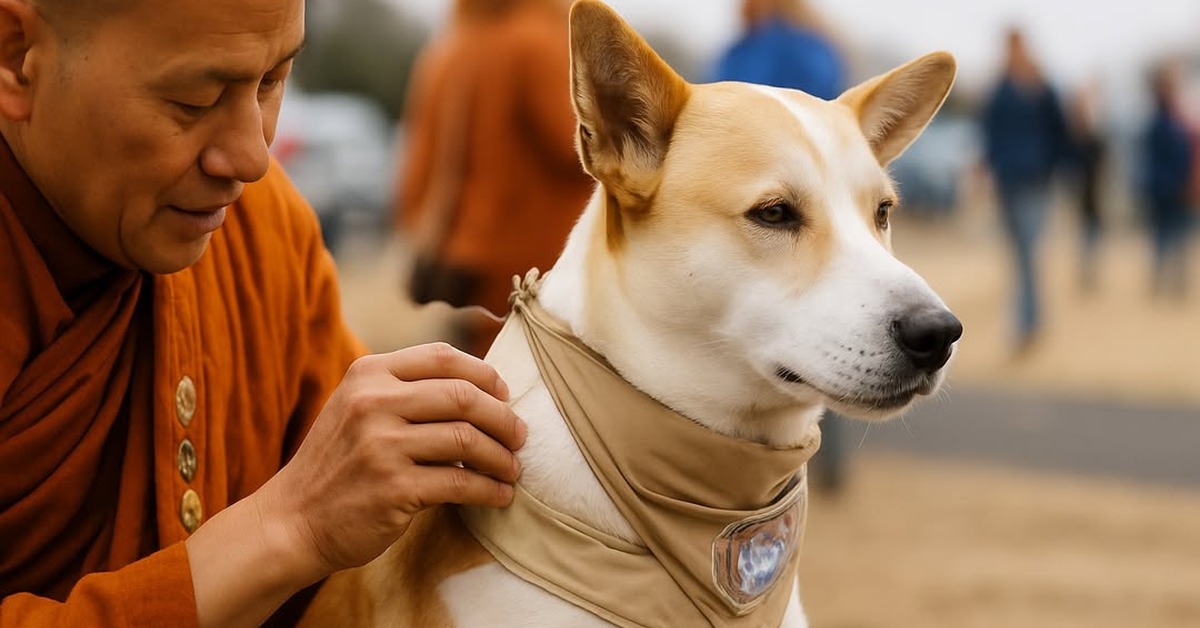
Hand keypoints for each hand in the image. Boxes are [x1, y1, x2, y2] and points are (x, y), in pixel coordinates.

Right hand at [257, 343, 524, 576]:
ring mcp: (383, 446)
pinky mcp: (394, 488)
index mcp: (369, 374)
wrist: (292, 521)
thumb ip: (404, 391)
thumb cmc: (336, 464)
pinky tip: (499, 495)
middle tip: (520, 436)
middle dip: (503, 417)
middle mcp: (374, 403)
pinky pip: (461, 484)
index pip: (443, 357)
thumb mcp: (356, 408)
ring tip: (513, 469)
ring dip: (501, 457)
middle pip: (464, 397)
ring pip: (468, 440)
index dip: (484, 373)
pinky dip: (489, 490)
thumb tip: (480, 390)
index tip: (504, 393)